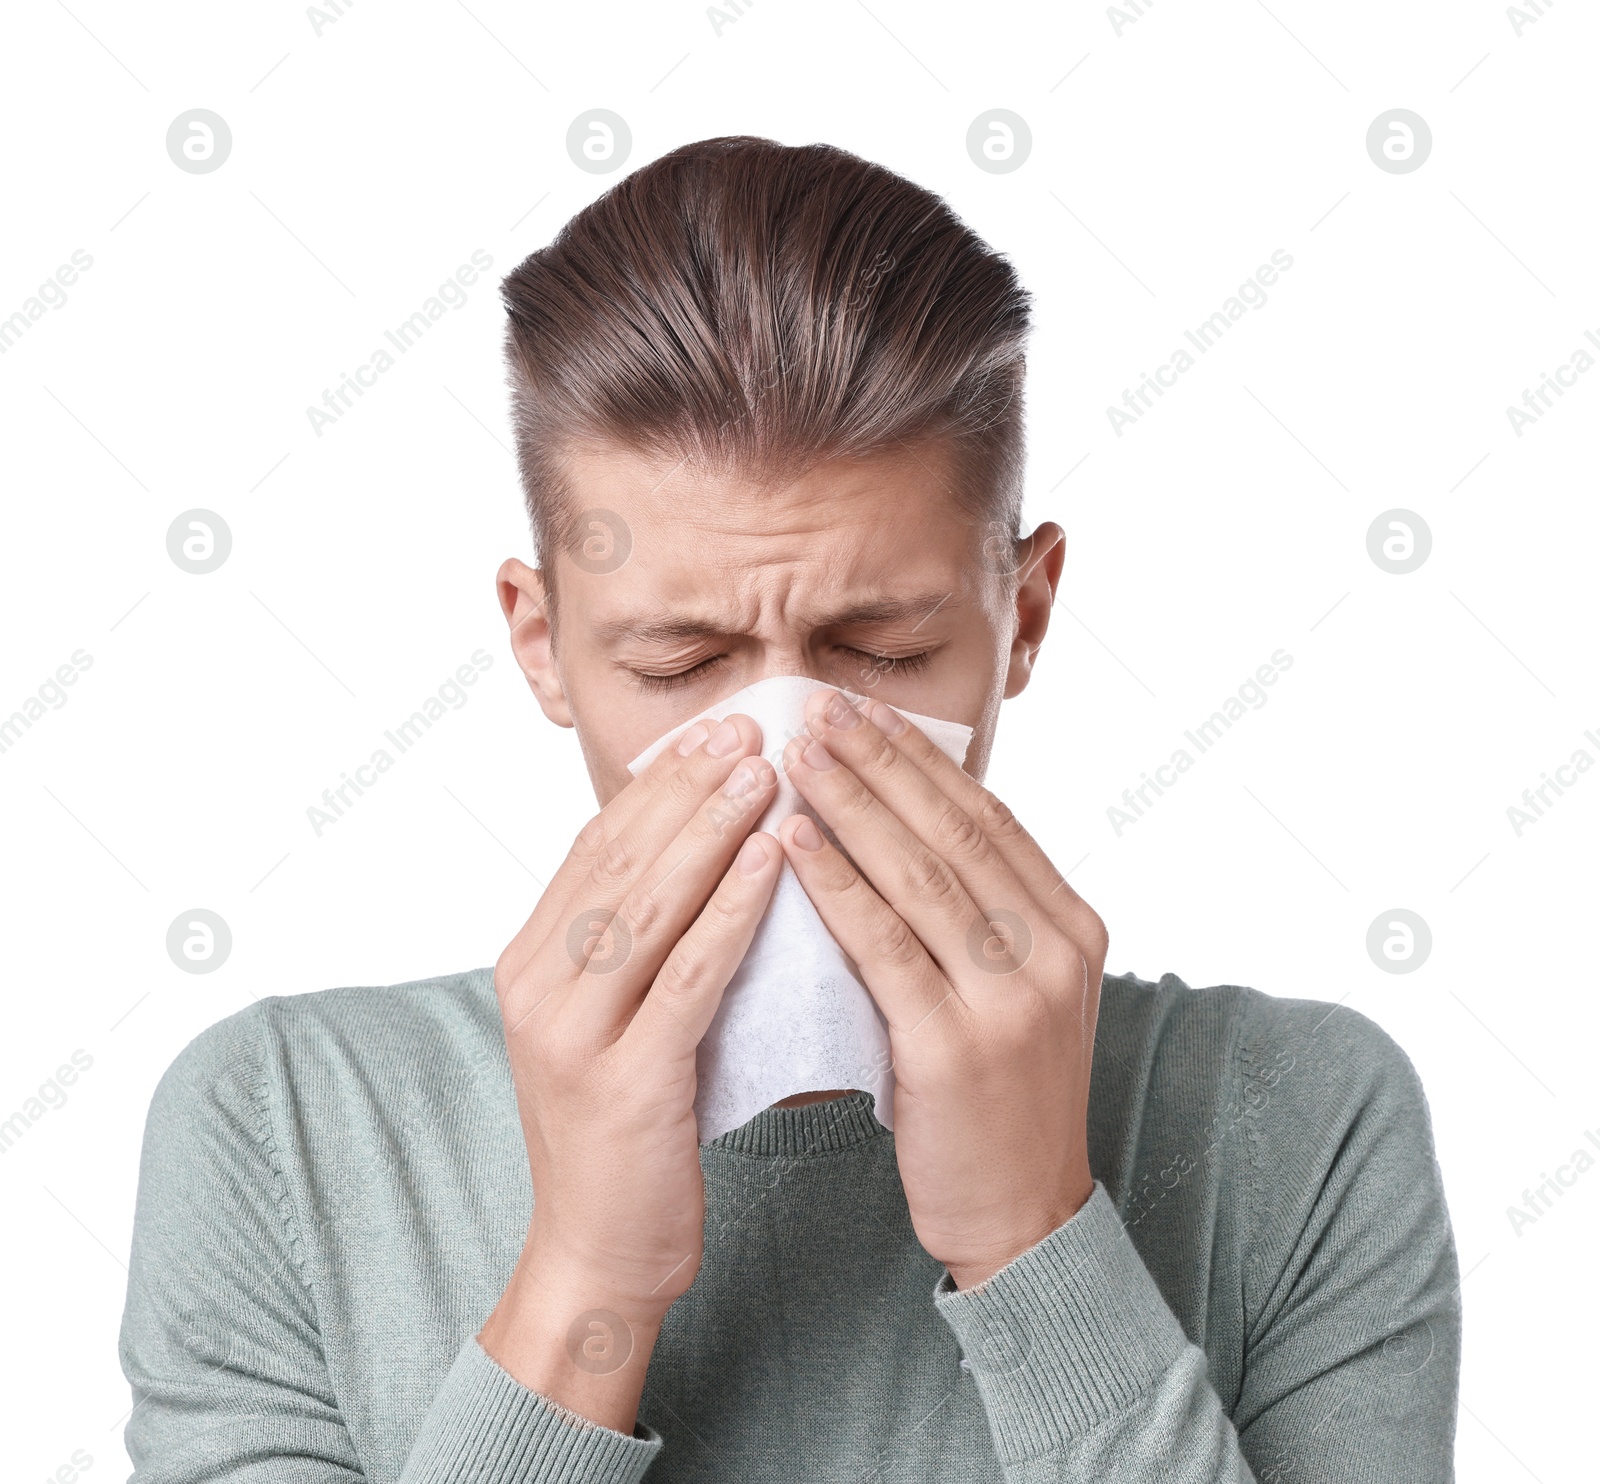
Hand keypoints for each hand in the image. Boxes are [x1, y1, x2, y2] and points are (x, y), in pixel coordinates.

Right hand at [480, 713, 781, 1428]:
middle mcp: (537, 985)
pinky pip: (685, 975)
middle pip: (619, 858)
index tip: (718, 731)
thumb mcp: (613, 1019)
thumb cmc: (624, 1131)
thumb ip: (639, 942)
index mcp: (531, 961)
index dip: (658, 782)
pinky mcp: (624, 1080)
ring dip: (711, 829)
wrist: (598, 1252)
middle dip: (688, 785)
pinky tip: (771, 864)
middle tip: (751, 726)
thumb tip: (702, 853)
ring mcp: (572, 1032)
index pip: (598, 845)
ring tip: (768, 771)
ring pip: (648, 903)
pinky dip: (729, 911)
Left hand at [778, 688, 1105, 1290]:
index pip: (987, 818)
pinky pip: (884, 946)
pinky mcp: (958, 1048)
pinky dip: (835, 886)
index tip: (862, 710)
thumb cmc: (997, 1096)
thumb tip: (904, 826)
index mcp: (1073, 926)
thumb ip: (979, 914)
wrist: (1023, 1214)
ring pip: (920, 876)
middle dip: (879, 761)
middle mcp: (1054, 951)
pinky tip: (792, 844)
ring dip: (850, 804)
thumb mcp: (1014, 991)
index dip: (921, 760)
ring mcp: (1013, 1000)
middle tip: (815, 706)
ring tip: (794, 753)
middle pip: (954, 831)